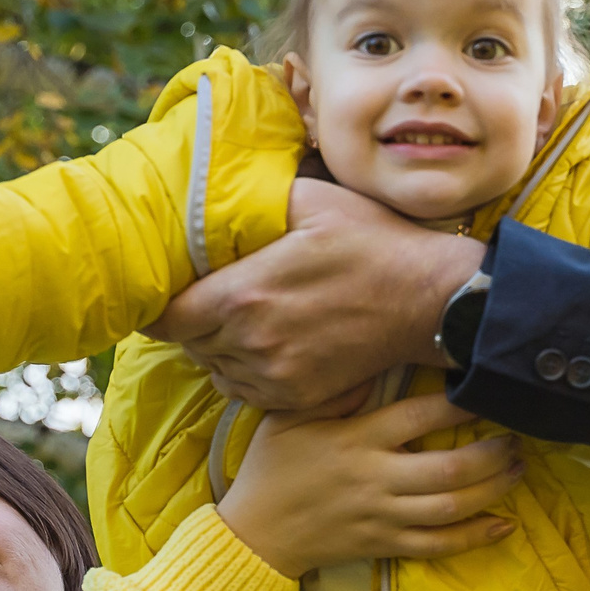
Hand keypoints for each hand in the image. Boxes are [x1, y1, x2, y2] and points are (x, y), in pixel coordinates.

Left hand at [147, 179, 484, 409]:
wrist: (427, 300)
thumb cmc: (371, 243)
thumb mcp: (312, 201)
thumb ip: (254, 200)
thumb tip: (211, 193)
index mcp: (242, 296)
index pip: (167, 317)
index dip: (161, 305)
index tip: (170, 290)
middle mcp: (250, 344)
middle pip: (188, 343)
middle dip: (191, 320)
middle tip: (210, 295)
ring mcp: (275, 376)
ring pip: (214, 367)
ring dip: (217, 346)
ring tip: (241, 317)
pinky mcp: (297, 397)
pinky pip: (244, 389)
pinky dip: (243, 370)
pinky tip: (264, 343)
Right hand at [217, 391, 521, 577]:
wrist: (254, 534)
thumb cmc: (272, 468)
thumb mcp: (288, 418)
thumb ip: (331, 392)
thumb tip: (371, 366)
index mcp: (356, 440)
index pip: (418, 416)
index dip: (459, 405)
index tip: (485, 391)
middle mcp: (375, 479)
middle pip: (448, 468)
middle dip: (491, 453)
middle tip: (516, 437)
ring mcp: (382, 516)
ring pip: (450, 506)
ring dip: (492, 488)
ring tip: (518, 469)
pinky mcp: (383, 546)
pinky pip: (437, 546)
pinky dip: (473, 537)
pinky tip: (504, 525)